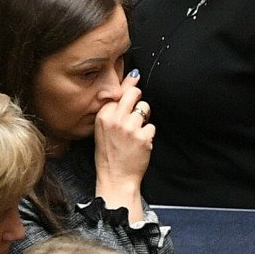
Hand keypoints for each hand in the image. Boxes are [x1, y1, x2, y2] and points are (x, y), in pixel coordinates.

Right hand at [93, 72, 153, 221]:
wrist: (116, 177)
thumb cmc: (109, 153)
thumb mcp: (102, 128)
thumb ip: (112, 110)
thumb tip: (128, 86)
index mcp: (103, 115)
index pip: (119, 91)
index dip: (130, 85)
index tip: (135, 76)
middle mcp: (116, 119)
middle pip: (134, 93)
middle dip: (139, 98)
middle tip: (137, 109)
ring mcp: (130, 128)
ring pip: (146, 108)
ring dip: (145, 118)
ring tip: (137, 130)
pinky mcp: (143, 137)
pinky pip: (152, 126)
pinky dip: (149, 134)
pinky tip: (141, 143)